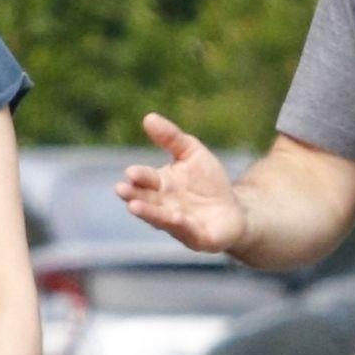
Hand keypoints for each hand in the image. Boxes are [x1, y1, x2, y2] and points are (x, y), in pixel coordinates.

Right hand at [115, 113, 248, 254]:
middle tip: (121, 189)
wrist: (233, 210)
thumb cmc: (208, 182)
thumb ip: (171, 137)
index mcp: (159, 186)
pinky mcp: (195, 237)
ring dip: (148, 213)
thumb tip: (148, 117)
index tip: (130, 172)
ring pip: (159, 218)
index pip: (144, 180)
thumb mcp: (192, 153)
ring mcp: (176, 224)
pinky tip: (176, 217)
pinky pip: (186, 231)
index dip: (138, 177)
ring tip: (134, 207)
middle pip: (145, 200)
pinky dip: (180, 225)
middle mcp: (162, 206)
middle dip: (134, 196)